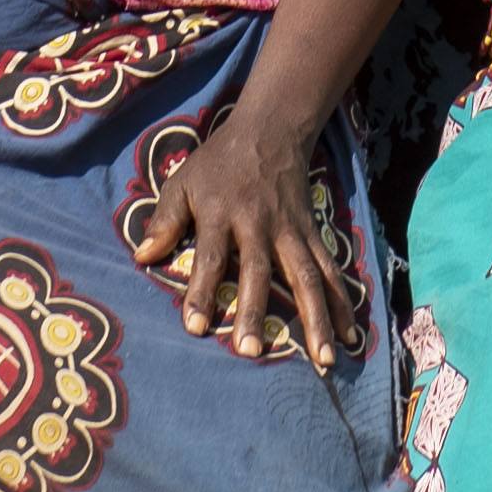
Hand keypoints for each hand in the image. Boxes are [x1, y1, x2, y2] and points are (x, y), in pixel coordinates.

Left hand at [118, 103, 353, 363]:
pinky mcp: (313, 234)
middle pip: (259, 271)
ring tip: (323, 360)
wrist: (271, 130)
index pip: (210, 257)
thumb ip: (164, 220)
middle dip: (255, 312)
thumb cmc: (218, 162)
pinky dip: (342, 302)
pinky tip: (350, 335)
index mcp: (221, 213)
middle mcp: (259, 225)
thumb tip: (141, 258)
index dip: (201, 291)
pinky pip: (330, 270)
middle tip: (251, 352)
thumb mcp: (183, 181)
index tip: (195, 327)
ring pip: (306, 277)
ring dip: (316, 318)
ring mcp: (291, 231)